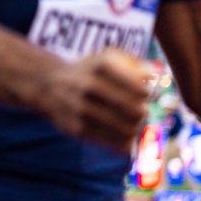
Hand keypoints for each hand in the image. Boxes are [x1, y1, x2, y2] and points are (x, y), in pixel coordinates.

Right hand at [32, 49, 155, 152]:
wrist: (46, 85)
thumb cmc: (86, 72)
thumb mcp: (105, 57)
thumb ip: (134, 63)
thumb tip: (154, 78)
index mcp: (101, 66)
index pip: (140, 88)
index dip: (146, 94)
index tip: (143, 94)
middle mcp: (88, 85)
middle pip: (135, 111)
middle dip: (142, 113)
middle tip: (138, 111)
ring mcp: (81, 108)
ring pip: (126, 129)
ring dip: (134, 129)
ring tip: (132, 125)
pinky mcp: (76, 128)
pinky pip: (111, 143)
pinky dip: (123, 143)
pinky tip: (124, 138)